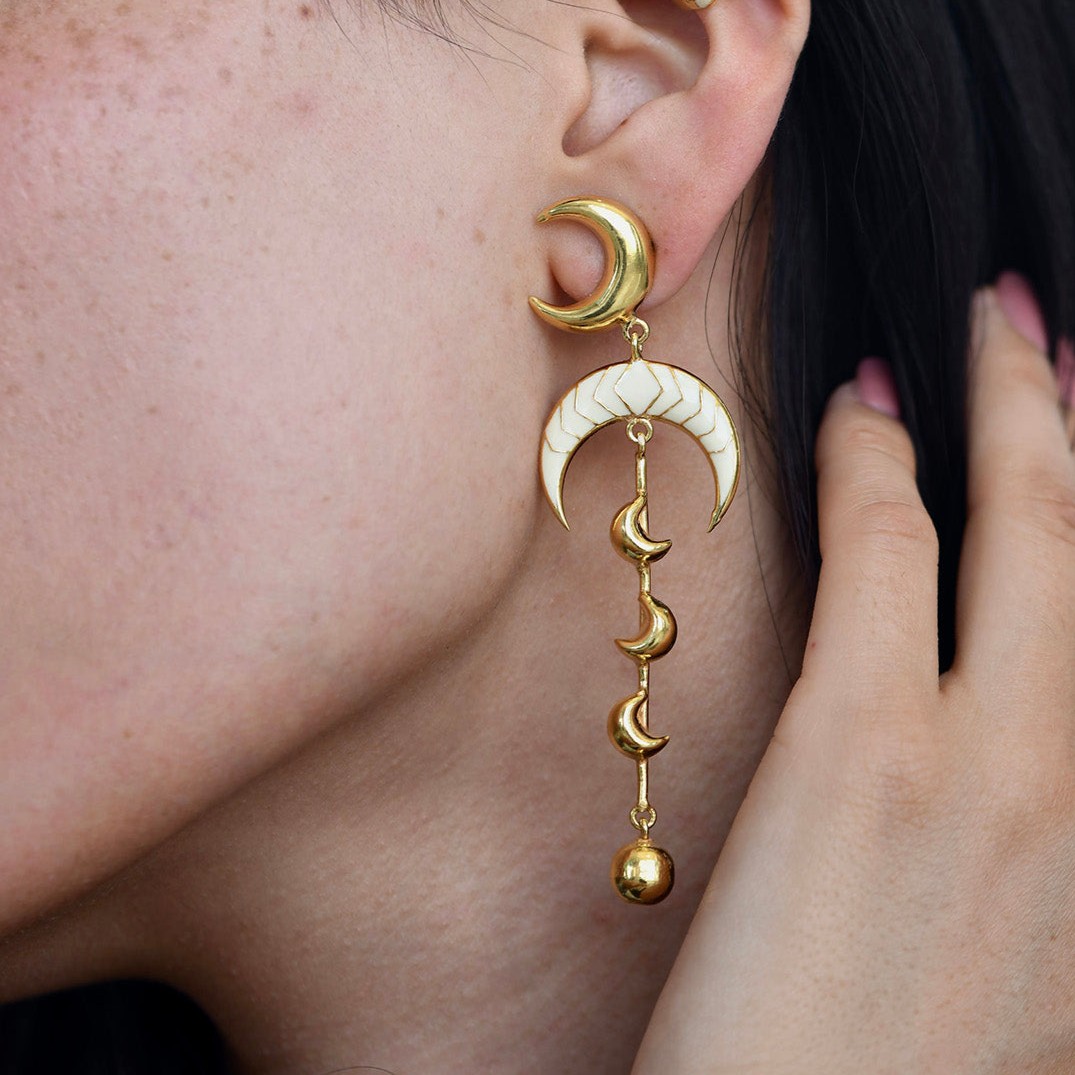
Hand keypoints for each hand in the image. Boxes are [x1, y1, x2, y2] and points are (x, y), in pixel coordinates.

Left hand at [634, 277, 1074, 1073]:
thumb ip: (1038, 861)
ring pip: (1020, 526)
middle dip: (1072, 412)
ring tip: (974, 329)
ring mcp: (993, 762)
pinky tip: (855, 409)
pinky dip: (872, 462)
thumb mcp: (1024, 982)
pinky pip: (885, 550)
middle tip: (1035, 324)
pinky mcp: (860, 747)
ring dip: (1000, 408)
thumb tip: (1024, 766)